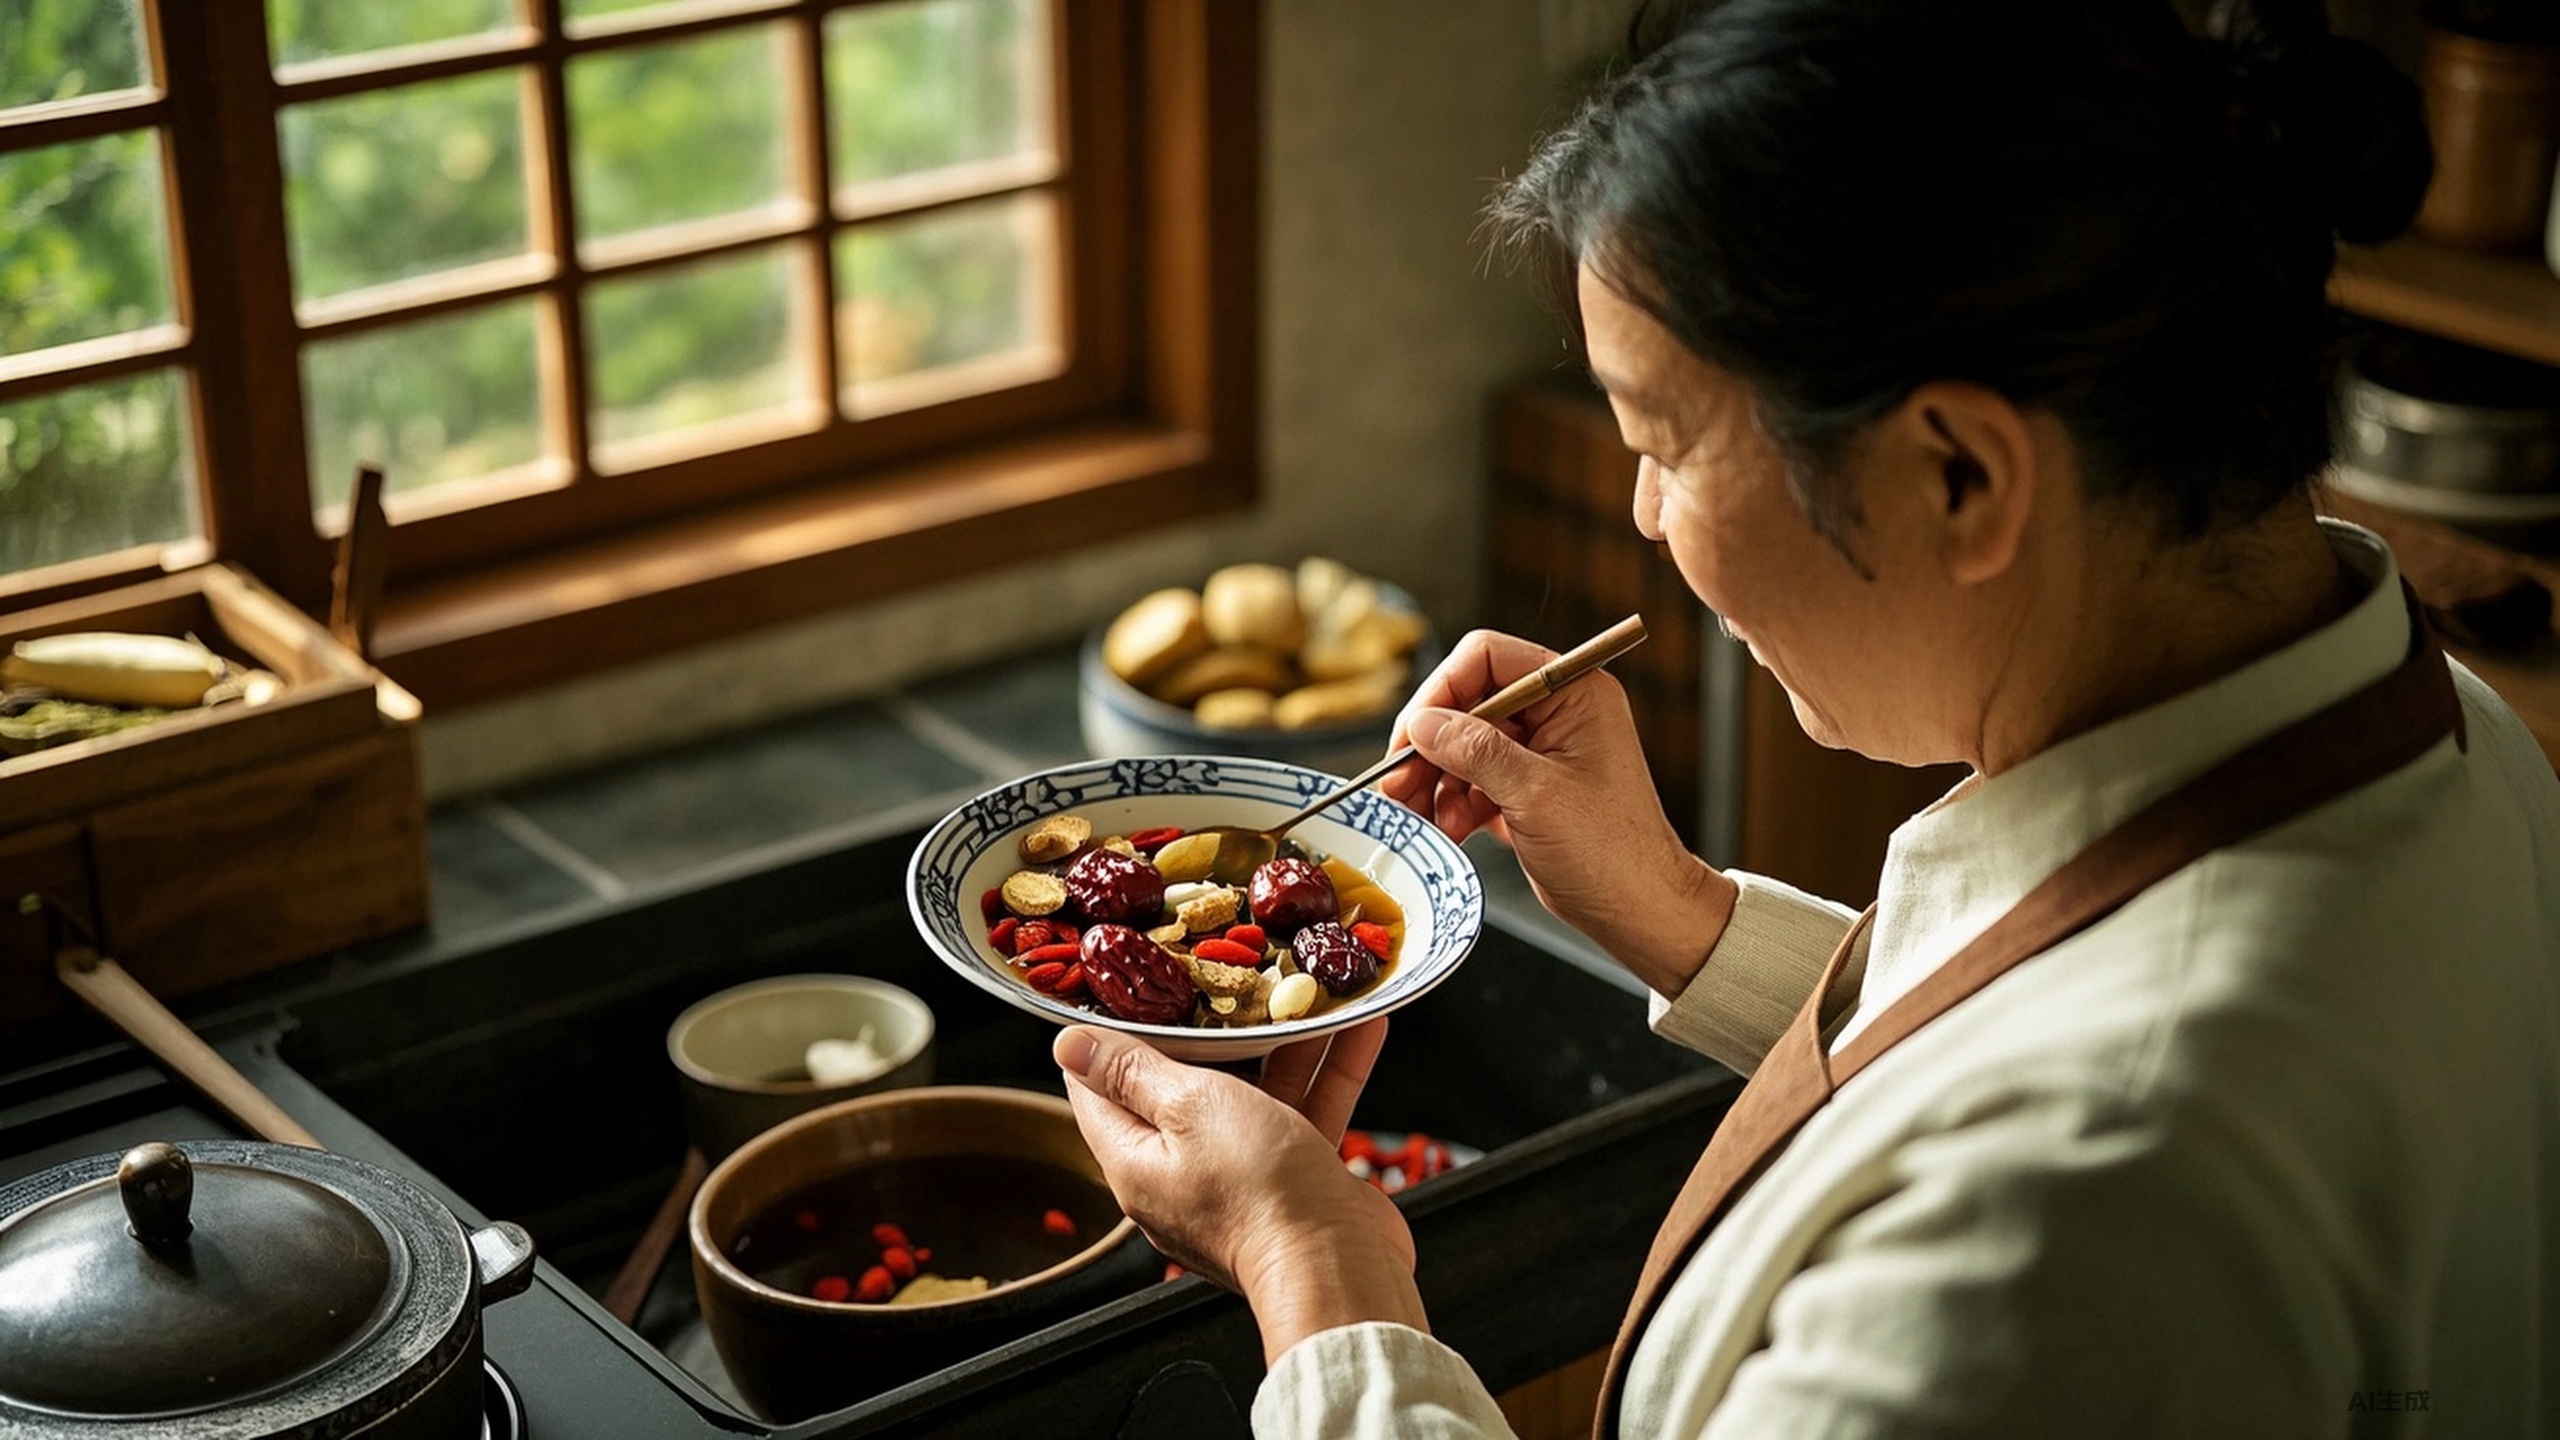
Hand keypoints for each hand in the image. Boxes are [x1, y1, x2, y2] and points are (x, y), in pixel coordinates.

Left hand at [1055, 1019, 1427, 1361]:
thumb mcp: (1187, 1107)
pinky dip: (1325, 1072)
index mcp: (1134, 1160)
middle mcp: (1179, 1173)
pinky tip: (1360, 1028)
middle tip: (1220, 971)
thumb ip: (1132, 1072)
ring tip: (1301, 986)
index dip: (1103, 1035)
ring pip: (1254, 1093)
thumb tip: (1068, 1046)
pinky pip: (1302, 1113)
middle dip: (1204, 1028)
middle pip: (1180, 1086)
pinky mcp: (1291, 1181)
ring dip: (1281, 1041)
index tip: (1125, 985)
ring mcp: (1239, 1178)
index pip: (1095, 1089)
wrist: (1339, 1268)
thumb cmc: (1258, 1190)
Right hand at [1381, 629, 1736, 994]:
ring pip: (1464, 746)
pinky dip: (1455, 805)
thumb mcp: (1535, 795)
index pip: (1488, 658)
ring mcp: (1542, 752)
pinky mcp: (1529, 789)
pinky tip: (1452, 831)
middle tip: (1399, 784)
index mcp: (1574, 693)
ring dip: (1437, 781)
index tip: (1412, 736)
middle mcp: (1557, 713)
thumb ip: (1476, 751)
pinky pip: (1474, 781)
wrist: (1640, 912)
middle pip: (1468, 704)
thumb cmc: (1612, 853)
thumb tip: (1423, 723)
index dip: (1442, 692)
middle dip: (1431, 746)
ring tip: (1424, 819)